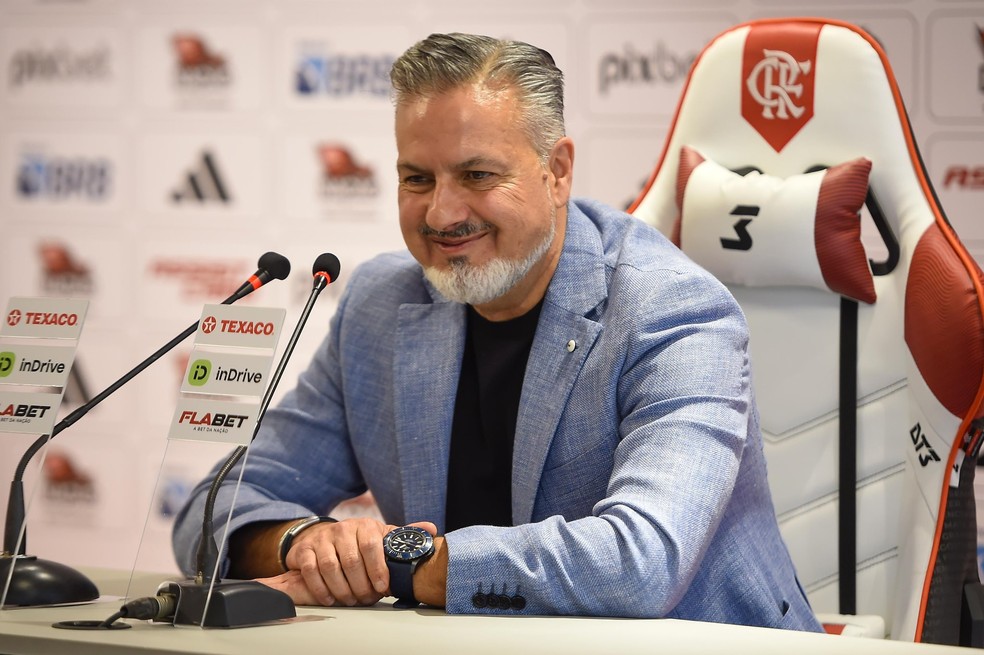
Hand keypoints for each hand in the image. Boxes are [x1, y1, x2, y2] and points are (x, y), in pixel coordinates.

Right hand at [259, 517, 437, 606]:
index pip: (372, 546)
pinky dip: (321, 589)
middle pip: (351, 560)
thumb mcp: (382, 536)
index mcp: (365, 526)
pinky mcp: (304, 550)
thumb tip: (431, 529)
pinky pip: (310, 571)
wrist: (325, 537)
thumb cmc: (359, 541)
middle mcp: (342, 529)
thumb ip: (403, 536)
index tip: (383, 587)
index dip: (378, 569)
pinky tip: (330, 599)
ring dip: (342, 589)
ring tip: (350, 601)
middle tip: (367, 599)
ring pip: (330, 567)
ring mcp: (322, 539)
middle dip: (361, 585)